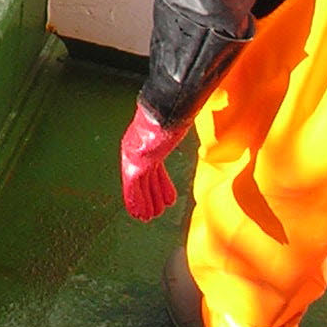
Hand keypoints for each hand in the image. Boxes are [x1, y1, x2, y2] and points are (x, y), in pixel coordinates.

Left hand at [118, 103, 186, 222]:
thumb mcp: (177, 124)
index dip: (158, 185)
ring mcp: (135, 155)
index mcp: (147, 140)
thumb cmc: (174, 111)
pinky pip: (133, 186)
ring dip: (145, 203)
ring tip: (149, 217)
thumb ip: (179, 130)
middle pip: (145, 179)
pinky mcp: (135, 162)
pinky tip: (137, 213)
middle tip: (151, 213)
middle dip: (149, 197)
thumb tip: (192, 123)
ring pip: (140, 186)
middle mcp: (137, 148)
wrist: (167, 109)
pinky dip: (135, 200)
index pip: (153, 169)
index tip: (161, 197)